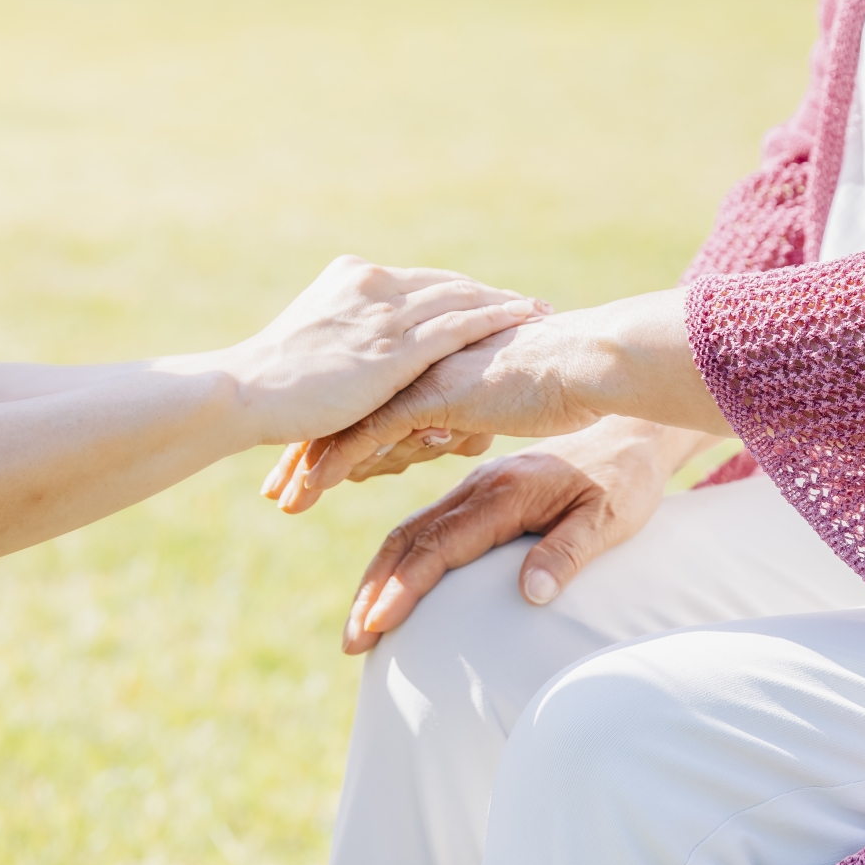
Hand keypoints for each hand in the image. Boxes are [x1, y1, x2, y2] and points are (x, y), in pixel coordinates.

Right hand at [223, 255, 548, 446]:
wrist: (245, 392)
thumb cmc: (270, 385)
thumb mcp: (311, 345)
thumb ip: (344, 340)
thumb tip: (361, 361)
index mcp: (351, 278)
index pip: (421, 282)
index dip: (459, 291)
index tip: (491, 297)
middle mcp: (372, 284)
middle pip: (448, 285)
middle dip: (490, 295)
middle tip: (531, 304)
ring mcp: (384, 313)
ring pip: (461, 299)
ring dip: (505, 304)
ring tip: (541, 312)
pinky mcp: (394, 348)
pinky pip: (459, 325)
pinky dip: (496, 319)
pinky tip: (524, 321)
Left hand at [267, 317, 601, 512]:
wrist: (589, 364)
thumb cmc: (559, 385)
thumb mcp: (495, 404)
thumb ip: (462, 413)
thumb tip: (445, 428)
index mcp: (425, 364)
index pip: (363, 398)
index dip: (330, 432)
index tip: (299, 464)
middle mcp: (413, 367)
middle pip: (344, 409)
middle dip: (305, 450)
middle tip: (274, 489)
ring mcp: (419, 377)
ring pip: (349, 421)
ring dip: (311, 463)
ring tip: (284, 499)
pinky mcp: (432, 394)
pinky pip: (372, 431)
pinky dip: (337, 459)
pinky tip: (311, 486)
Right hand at [333, 418, 717, 652]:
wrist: (631, 433)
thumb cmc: (624, 481)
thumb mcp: (610, 518)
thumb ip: (568, 552)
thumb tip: (531, 596)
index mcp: (506, 492)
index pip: (440, 544)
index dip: (404, 587)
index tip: (378, 624)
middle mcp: (480, 486)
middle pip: (410, 538)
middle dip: (375, 590)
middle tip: (353, 642)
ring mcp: (475, 487)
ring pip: (410, 530)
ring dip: (379, 577)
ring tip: (360, 626)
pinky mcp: (478, 492)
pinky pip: (426, 525)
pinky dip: (399, 559)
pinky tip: (390, 588)